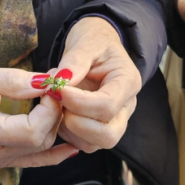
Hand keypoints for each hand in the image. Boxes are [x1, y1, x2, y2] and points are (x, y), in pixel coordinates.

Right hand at [0, 58, 77, 168]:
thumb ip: (14, 81)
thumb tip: (48, 83)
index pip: (32, 131)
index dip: (51, 109)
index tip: (54, 85)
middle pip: (39, 141)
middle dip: (56, 114)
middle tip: (57, 87)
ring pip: (40, 150)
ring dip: (55, 126)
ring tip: (60, 101)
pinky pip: (32, 159)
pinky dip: (52, 151)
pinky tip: (71, 145)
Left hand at [40, 16, 141, 152]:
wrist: (96, 45)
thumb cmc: (94, 40)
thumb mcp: (86, 42)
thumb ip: (75, 61)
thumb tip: (61, 81)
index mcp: (127, 82)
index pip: (108, 105)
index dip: (79, 102)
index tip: (57, 89)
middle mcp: (125, 106)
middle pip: (108, 135)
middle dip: (77, 123)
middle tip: (58, 100)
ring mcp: (113, 120)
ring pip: (94, 144)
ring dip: (68, 128)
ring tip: (57, 101)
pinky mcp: (97, 128)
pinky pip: (82, 143)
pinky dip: (65, 132)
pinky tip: (58, 109)